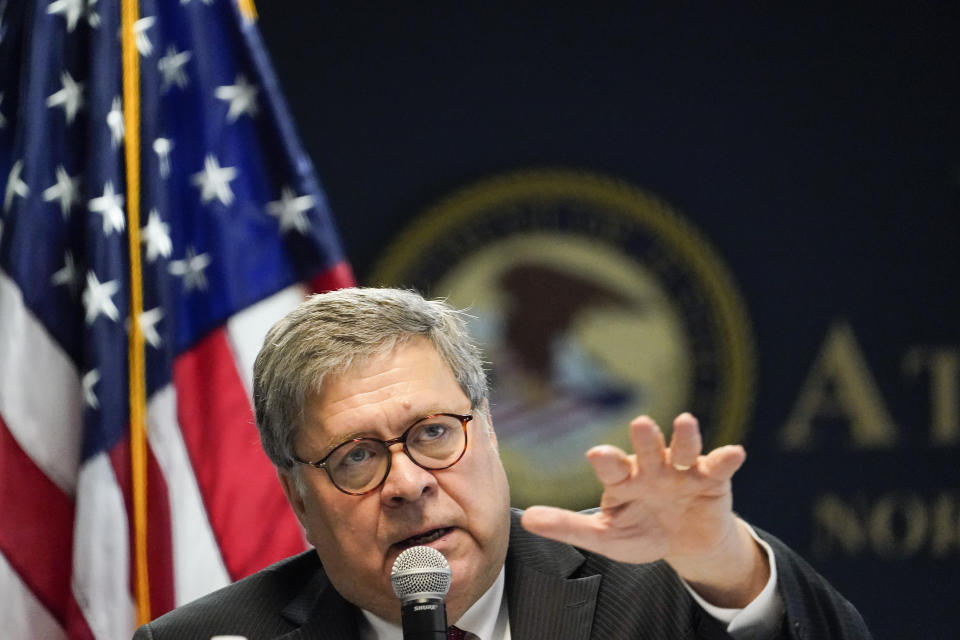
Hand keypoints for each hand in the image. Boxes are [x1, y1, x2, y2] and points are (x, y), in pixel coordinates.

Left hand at [521, 413, 767, 606]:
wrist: (685, 544)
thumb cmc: (640, 532)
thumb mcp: (604, 536)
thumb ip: (568, 526)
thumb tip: (526, 520)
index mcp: (622, 479)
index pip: (612, 466)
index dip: (607, 460)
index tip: (598, 455)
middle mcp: (651, 467)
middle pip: (646, 448)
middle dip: (644, 437)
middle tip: (640, 424)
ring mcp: (681, 471)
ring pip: (682, 449)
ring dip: (684, 437)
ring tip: (685, 422)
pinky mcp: (711, 478)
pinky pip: (718, 465)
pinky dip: (725, 458)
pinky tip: (734, 453)